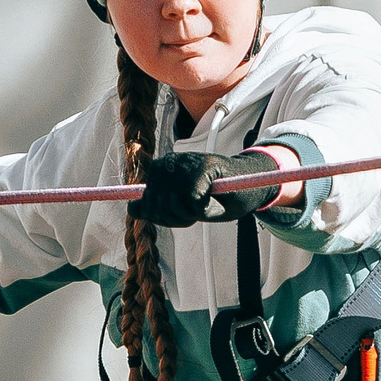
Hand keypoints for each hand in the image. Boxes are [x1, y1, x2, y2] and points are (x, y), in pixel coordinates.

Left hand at [129, 148, 282, 227]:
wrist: (248, 183)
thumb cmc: (215, 196)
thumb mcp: (179, 206)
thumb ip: (155, 208)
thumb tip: (132, 208)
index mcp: (159, 169)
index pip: (145, 205)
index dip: (165, 217)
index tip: (182, 211)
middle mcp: (168, 163)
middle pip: (158, 208)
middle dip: (177, 218)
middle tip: (197, 208)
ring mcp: (185, 163)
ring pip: (174, 206)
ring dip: (191, 215)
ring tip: (205, 203)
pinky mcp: (203, 167)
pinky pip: (194, 203)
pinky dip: (205, 210)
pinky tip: (214, 200)